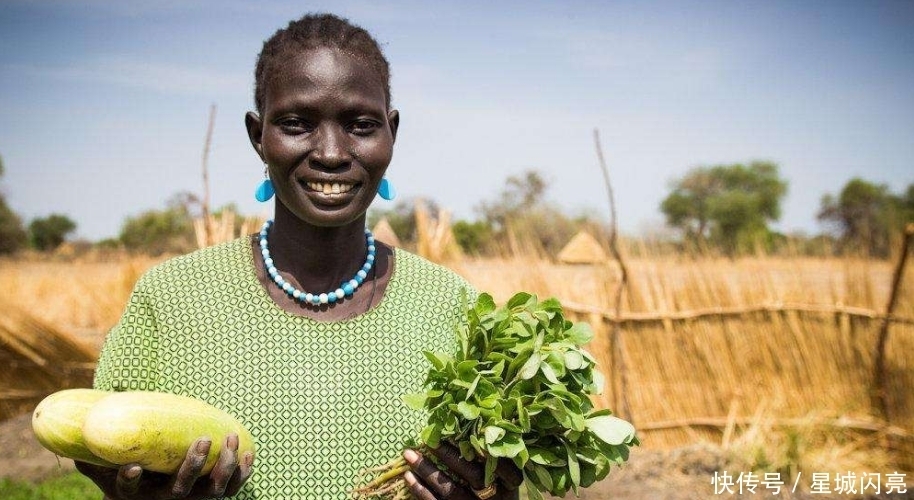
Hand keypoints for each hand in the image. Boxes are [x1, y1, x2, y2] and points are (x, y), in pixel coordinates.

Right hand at [74, 434, 253, 499]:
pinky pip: (231, 488)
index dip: (131, 480)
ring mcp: (191, 498)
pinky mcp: (211, 493)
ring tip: (230, 439)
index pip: (130, 489)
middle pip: (181, 491)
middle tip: (202, 441)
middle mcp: (165, 499)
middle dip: (193, 466)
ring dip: (224, 467)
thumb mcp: (104, 464)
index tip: (133, 467)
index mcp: (136, 493)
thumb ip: (93, 449)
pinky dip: (241, 473)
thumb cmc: (123, 471)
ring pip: (212, 491)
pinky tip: (248, 453)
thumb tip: (72, 424)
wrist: (149, 493)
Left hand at [403, 443, 522, 499]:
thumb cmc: (500, 490)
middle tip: (429, 439)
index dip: (487, 450)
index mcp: (511, 484)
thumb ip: (497, 453)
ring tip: (409, 454)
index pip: (503, 466)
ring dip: (427, 471)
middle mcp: (495, 497)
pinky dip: (420, 490)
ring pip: (450, 490)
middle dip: (449, 456)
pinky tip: (408, 476)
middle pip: (472, 475)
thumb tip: (478, 419)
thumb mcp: (508, 476)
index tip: (471, 433)